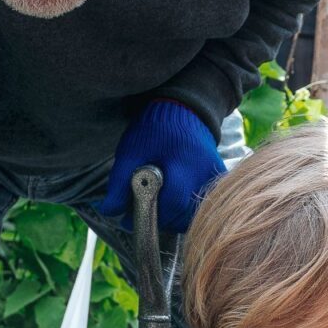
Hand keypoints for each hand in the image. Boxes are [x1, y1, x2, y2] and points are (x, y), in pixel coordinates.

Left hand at [99, 99, 226, 232]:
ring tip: (158, 204)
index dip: (151, 215)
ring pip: (194, 212)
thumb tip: (108, 211)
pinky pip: (203, 202)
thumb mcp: (130, 152)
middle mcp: (205, 171)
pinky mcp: (218, 177)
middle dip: (161, 218)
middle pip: (185, 213)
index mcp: (184, 161)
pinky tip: (173, 198)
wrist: (181, 108)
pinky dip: (186, 208)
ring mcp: (214, 175)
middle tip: (142, 210)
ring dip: (174, 216)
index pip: (173, 202)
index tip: (130, 218)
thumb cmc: (153, 129)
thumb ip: (119, 182)